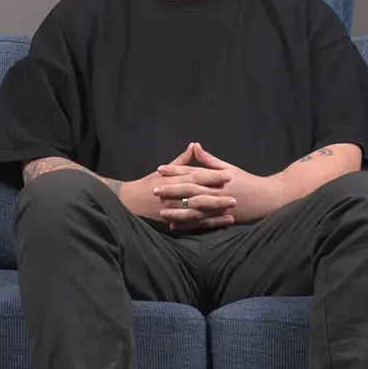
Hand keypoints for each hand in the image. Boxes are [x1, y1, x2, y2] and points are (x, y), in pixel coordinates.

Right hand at [120, 143, 235, 227]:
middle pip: (199, 195)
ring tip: (232, 211)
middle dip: (217, 195)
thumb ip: (182, 160)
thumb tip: (194, 145)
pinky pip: (195, 223)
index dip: (212, 176)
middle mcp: (175, 195)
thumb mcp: (164, 170)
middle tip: (235, 196)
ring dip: (216, 212)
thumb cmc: (149, 183)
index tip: (228, 175)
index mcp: (174, 179)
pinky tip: (224, 223)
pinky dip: (210, 223)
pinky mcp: (175, 221)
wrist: (131, 201)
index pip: (196, 177)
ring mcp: (175, 209)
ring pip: (199, 211)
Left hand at [156, 142, 280, 226]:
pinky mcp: (222, 219)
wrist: (267, 198)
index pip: (192, 171)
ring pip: (195, 208)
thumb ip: (209, 160)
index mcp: (217, 176)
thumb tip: (195, 146)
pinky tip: (174, 225)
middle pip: (191, 190)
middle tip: (154, 189)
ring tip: (161, 209)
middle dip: (172, 190)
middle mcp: (217, 191)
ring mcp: (219, 206)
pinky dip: (188, 224)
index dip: (175, 170)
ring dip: (177, 209)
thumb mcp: (229, 167)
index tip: (160, 169)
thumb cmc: (246, 181)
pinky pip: (203, 223)